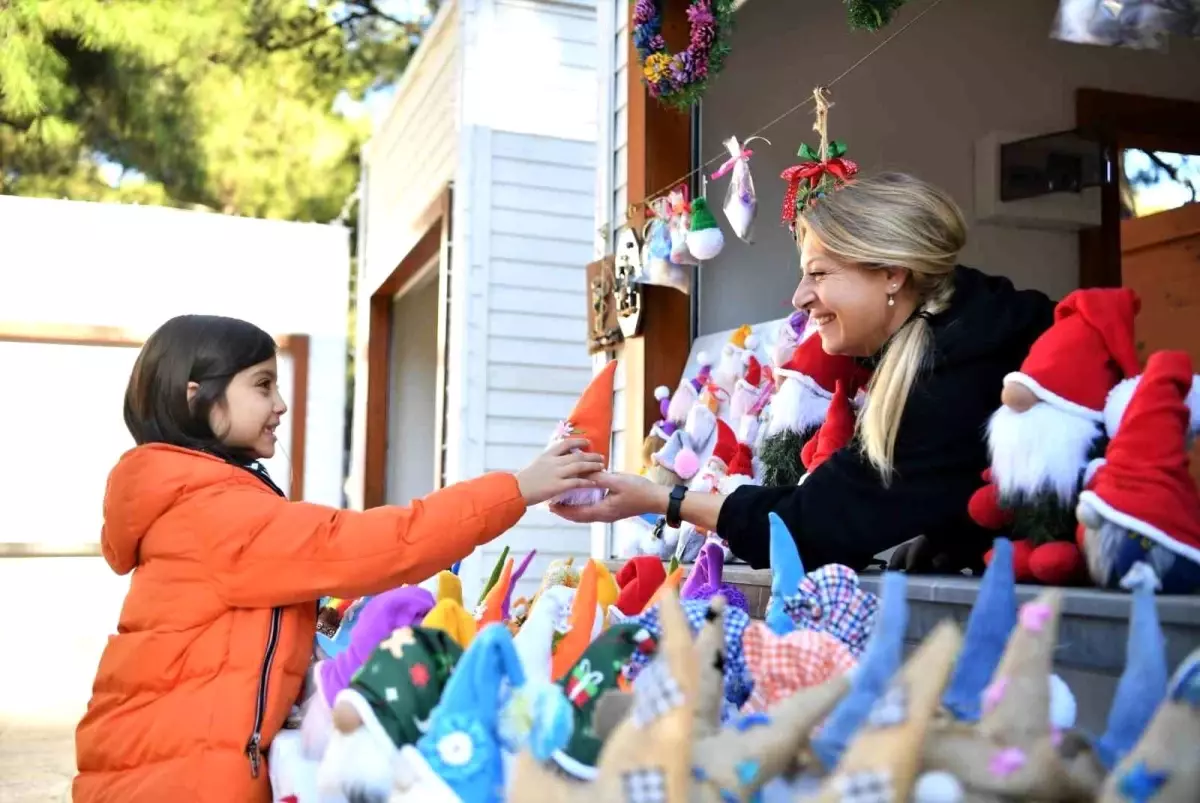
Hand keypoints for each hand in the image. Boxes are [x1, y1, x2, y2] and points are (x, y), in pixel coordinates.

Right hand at [515, 438, 605, 505]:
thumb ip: (548, 460)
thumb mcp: (537, 464)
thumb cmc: (525, 480)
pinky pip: (576, 482)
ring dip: (593, 466)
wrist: (516, 490)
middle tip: (601, 457)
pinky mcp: (558, 486)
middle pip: (577, 455)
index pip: (566, 443)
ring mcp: (556, 473)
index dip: (578, 441)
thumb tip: (558, 458)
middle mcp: (554, 462)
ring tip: (601, 467)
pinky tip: (595, 482)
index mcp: (548, 455)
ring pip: (579, 466)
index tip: (587, 442)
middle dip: (591, 455)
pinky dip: (587, 482)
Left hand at [549, 472, 667, 523]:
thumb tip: (583, 472)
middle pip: (578, 517)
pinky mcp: (612, 510)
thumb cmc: (639, 490)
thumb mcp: (618, 481)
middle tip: (551, 504)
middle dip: (564, 512)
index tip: (550, 503)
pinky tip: (579, 499)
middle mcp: (603, 516)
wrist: (656, 499)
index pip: (577, 514)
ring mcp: (608, 514)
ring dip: (572, 510)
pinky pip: (591, 511)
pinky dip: (581, 507)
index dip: (563, 510)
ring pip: (584, 515)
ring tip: (560, 502)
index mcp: (603, 511)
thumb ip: (600, 478)